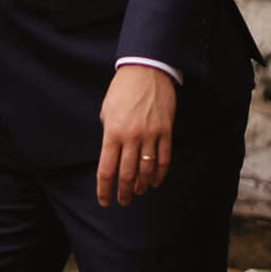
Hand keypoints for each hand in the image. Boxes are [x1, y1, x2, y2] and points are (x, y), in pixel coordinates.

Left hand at [95, 64, 176, 207]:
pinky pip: (163, 159)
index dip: (104, 189)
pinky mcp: (165, 132)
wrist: (146, 70)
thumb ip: (108, 133)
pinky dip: (159, 174)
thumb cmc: (122, 90)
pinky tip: (154, 181)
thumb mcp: (106, 110)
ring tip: (138, 192)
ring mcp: (150, 135)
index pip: (106, 169)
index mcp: (112, 133)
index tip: (105, 200)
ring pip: (146, 170)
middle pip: (126, 174)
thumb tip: (111, 152)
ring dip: (141, 185)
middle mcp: (131, 137)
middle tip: (122, 201)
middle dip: (123, 192)